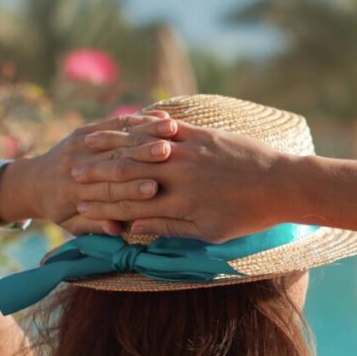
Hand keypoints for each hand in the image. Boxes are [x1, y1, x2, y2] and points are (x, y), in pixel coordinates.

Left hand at [16, 111, 180, 235]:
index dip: (132, 189)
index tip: (156, 189)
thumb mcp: (72, 226)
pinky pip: (114, 123)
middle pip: (115, 160)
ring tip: (171, 131)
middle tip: (168, 154)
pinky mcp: (84, 132)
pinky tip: (162, 118)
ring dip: (146, 132)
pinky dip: (138, 120)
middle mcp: (76, 164)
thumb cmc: (59, 210)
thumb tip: (116, 229)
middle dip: (143, 156)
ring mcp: (79, 145)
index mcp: (74, 192)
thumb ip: (95, 227)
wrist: (32, 182)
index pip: (108, 190)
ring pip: (117, 138)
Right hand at [70, 122, 293, 239]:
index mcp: (178, 203)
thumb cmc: (249, 216)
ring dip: (114, 147)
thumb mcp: (209, 232)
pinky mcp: (202, 135)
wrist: (283, 184)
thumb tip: (135, 229)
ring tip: (89, 145)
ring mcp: (189, 152)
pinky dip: (146, 126)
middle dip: (98, 175)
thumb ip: (170, 228)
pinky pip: (168, 128)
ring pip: (143, 149)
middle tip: (73, 175)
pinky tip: (129, 122)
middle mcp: (178, 175)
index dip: (102, 206)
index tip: (79, 207)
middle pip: (128, 174)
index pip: (130, 205)